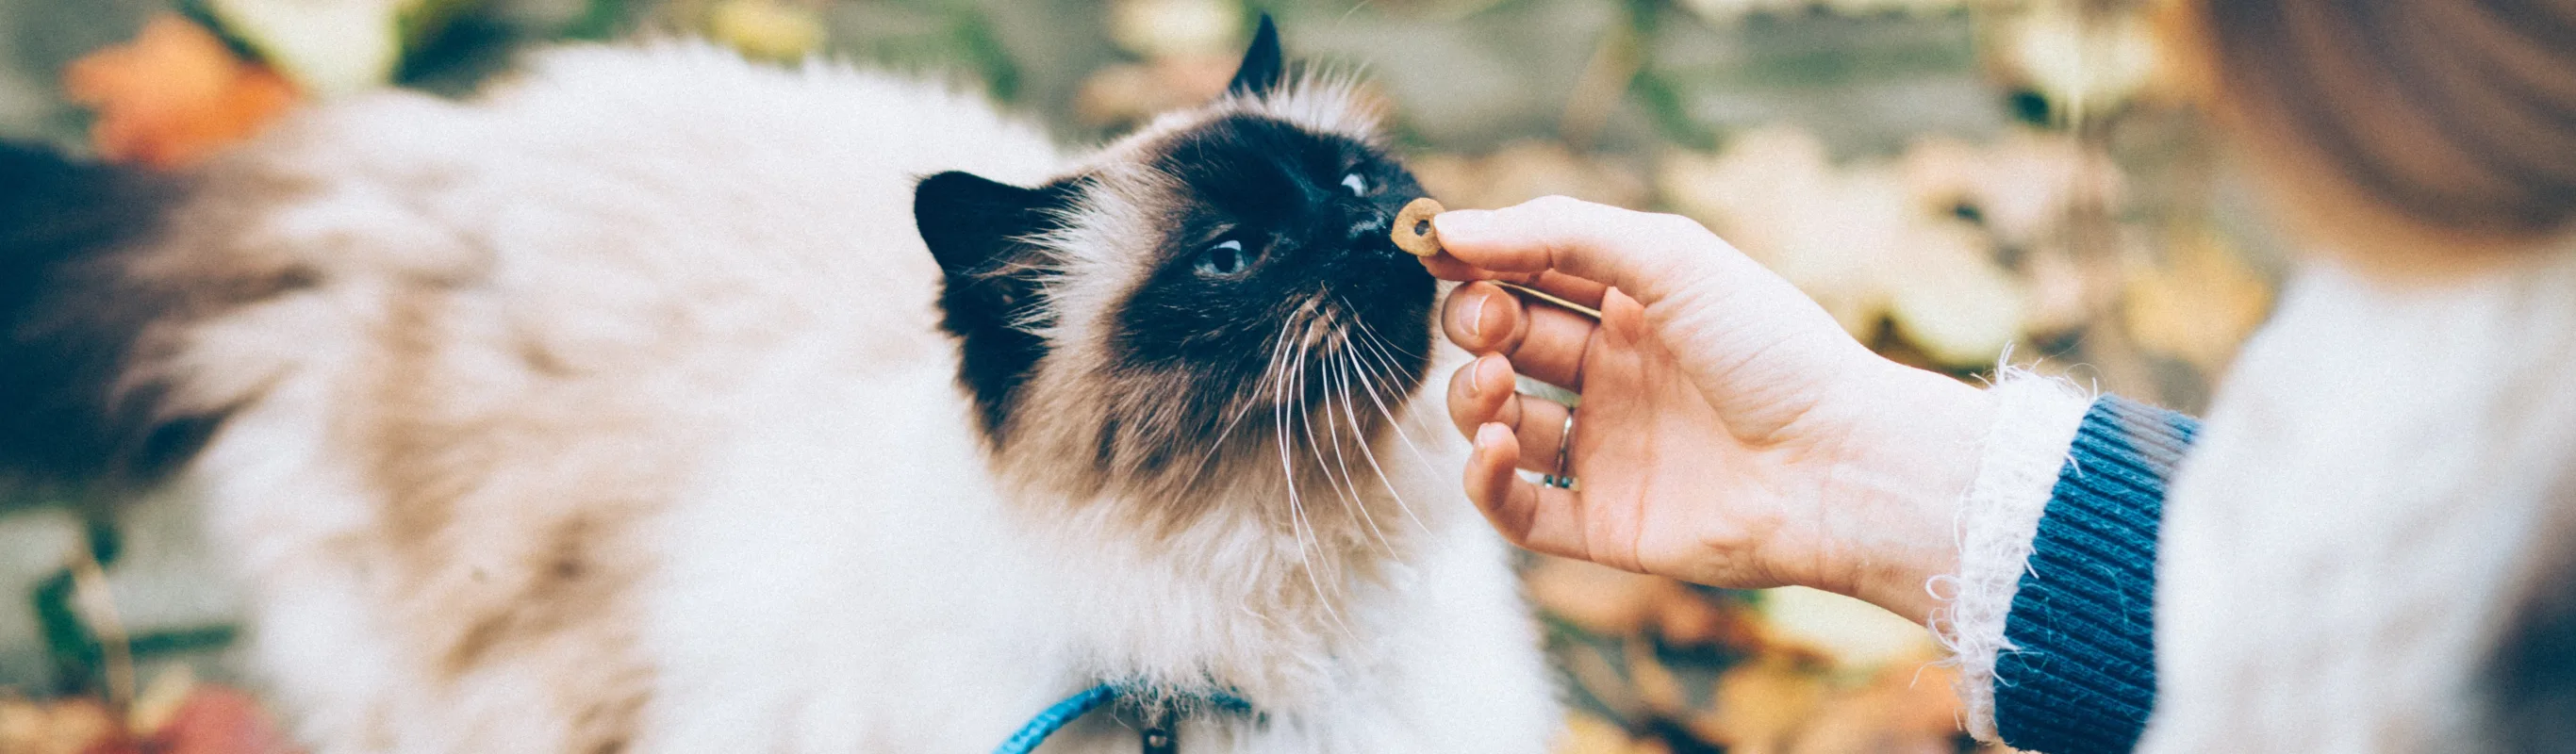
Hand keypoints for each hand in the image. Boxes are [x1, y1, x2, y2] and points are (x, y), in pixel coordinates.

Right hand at [1423, 196, 1993, 623]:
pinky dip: (1485, 479)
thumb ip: (1556, 232)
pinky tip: (1498, 445)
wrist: (1838, 463)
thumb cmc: (1772, 349)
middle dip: (1475, 327)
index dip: (1480, 263)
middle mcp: (1616, 377)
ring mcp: (1608, 451)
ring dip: (1473, 398)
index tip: (1437, 254)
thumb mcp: (1668, 257)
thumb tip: (1450, 229)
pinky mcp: (1603, 523)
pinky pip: (1515, 508)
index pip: (1530, 275)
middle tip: (1490, 325)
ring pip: (1498, 423)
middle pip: (1505, 345)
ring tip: (1498, 387)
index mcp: (1636, 308)